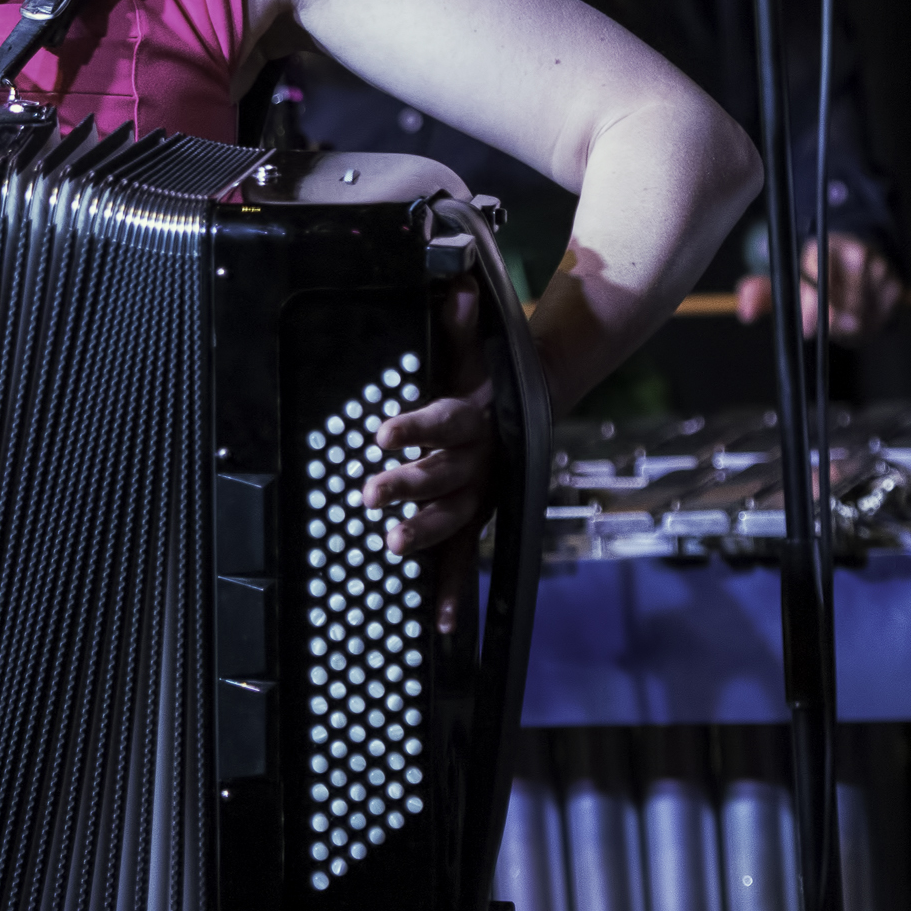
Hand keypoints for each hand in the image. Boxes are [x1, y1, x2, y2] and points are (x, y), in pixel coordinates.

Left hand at [362, 286, 494, 637]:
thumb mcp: (476, 347)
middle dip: (408, 486)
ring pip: (456, 518)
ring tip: (392, 545)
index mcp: (477, 417)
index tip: (380, 433)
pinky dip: (458, 590)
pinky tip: (444, 623)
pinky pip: (471, 557)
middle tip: (368, 493)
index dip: (414, 427)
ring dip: (426, 533)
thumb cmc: (491, 373)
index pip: (444, 421)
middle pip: (445, 475)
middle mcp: (483, 460)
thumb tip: (457, 287)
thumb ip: (462, 323)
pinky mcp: (481, 517)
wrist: (542, 401)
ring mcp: (484, 493)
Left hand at [736, 232, 902, 340]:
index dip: (809, 306)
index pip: (817, 276)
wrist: (861, 265)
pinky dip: (865, 328)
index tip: (806, 327)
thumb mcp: (788, 280)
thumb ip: (763, 293)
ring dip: (845, 328)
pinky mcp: (896, 286)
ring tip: (837, 322)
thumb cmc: (817, 275)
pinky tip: (857, 320)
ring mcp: (880, 269)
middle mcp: (856, 253)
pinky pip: (878, 320)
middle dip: (826, 322)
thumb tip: (745, 310)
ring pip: (859, 316)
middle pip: (841, 301)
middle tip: (818, 328)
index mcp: (825, 245)